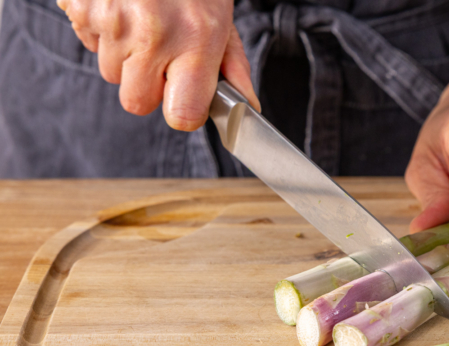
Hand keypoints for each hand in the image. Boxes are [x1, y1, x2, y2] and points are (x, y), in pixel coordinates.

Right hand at [57, 0, 259, 130]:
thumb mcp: (222, 19)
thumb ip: (233, 67)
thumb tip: (248, 107)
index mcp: (195, 40)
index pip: (182, 114)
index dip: (182, 111)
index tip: (185, 98)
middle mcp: (153, 33)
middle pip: (138, 102)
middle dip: (148, 86)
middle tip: (161, 54)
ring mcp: (113, 20)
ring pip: (111, 74)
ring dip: (125, 58)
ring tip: (143, 22)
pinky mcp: (82, 7)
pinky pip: (89, 43)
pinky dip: (103, 33)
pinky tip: (122, 9)